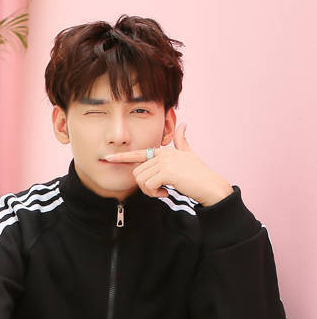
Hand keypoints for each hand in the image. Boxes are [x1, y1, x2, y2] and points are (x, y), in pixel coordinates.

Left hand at [105, 124, 233, 205]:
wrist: (210, 186)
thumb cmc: (199, 174)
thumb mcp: (189, 155)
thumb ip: (182, 141)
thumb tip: (183, 124)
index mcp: (163, 151)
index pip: (138, 153)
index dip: (122, 157)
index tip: (108, 158)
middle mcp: (162, 154)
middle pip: (137, 173)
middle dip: (144, 187)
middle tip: (158, 192)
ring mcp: (164, 162)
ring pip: (141, 181)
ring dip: (150, 192)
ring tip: (163, 192)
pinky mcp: (166, 172)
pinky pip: (148, 186)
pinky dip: (155, 194)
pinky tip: (166, 194)